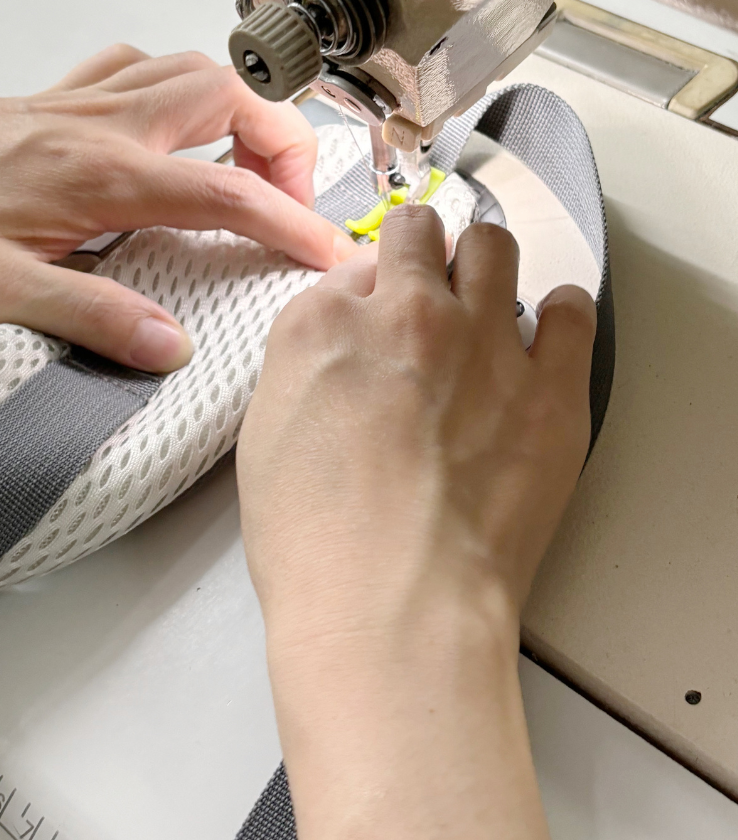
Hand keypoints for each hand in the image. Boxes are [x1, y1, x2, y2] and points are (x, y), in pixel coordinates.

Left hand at [0, 46, 355, 371]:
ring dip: (241, 110)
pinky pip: (141, 66)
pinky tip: (175, 126)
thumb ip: (90, 318)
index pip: (226, 192)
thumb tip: (168, 347)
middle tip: (289, 201)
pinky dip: (180, 88)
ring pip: (194, 71)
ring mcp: (87, 99)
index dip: (290, 223)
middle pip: (230, 100)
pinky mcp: (63, 94)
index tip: (328, 252)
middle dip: (282, 146)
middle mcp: (106, 123)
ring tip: (250, 164)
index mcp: (103, 175)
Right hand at [236, 204, 595, 839]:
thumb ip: (304, 365)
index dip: (365, 289)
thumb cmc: (312, 541)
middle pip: (424, 234)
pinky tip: (542, 339)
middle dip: (422, 255)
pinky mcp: (551, 388)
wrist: (391, 606)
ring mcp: (485, 343)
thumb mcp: (266, 438)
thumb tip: (345, 338)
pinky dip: (558, 314)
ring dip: (484, 268)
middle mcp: (406, 313)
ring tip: (482, 311)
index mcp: (323, 324)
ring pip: (496, 250)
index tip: (374, 316)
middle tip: (425, 299)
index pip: (354, 264)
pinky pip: (572, 310)